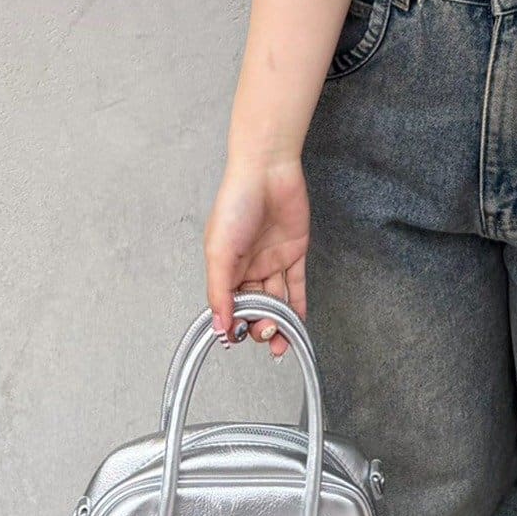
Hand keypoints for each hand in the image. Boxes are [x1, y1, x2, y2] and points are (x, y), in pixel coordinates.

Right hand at [203, 155, 309, 358]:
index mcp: (225, 267)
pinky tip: (296, 324)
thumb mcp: (219, 251)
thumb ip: (220, 291)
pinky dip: (297, 306)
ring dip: (279, 323)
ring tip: (281, 343)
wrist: (267, 172)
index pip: (230, 305)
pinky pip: (296, 285)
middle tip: (266, 333)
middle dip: (259, 326)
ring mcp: (272, 260)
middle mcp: (248, 266)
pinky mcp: (294, 252)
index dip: (235, 324)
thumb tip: (219, 327)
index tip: (240, 338)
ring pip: (276, 300)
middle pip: (254, 306)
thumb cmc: (236, 205)